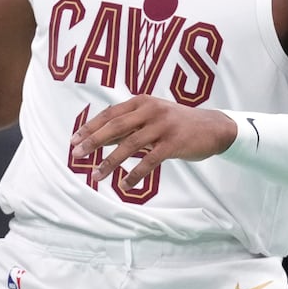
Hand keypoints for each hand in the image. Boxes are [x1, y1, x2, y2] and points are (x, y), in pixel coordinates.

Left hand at [70, 94, 237, 188]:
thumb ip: (130, 125)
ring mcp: (162, 126)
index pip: (110, 114)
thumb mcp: (153, 116)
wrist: (213, 128)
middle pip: (115, 127)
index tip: (74, 140)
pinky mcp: (173, 143)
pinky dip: (134, 174)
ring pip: (129, 144)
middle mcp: (151, 111)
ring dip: (110, 161)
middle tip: (76, 154)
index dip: (90, 126)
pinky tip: (124, 186)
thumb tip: (100, 138)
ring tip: (96, 175)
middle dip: (93, 141)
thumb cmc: (179, 123)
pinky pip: (149, 161)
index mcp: (143, 102)